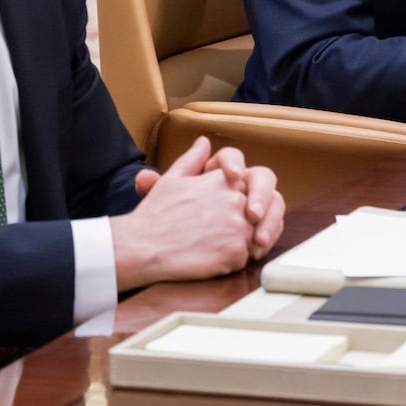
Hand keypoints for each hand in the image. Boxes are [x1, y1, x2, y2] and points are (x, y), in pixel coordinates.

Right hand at [115, 137, 282, 288]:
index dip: (256, 196)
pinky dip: (233, 261)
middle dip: (257, 222)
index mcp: (223, 179)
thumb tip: (203, 143)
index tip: (250, 209)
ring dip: (243, 242)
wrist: (142, 248)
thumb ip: (193, 160)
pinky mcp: (237, 252)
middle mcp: (235, 199)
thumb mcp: (172, 179)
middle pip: (262, 210)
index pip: (256, 181)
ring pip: (255, 235)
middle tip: (241, 234)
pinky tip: (212, 260)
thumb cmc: (153, 216)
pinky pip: (246, 258)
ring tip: (216, 247)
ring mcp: (238, 225)